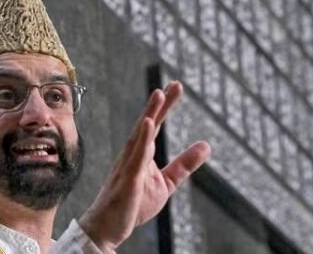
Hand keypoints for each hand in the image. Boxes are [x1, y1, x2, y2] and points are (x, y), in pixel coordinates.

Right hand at [78, 81, 210, 252]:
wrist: (107, 227)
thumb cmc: (132, 204)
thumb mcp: (165, 183)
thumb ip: (184, 164)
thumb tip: (206, 145)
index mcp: (141, 154)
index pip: (155, 125)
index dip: (165, 106)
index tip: (175, 86)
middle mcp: (132, 154)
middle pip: (147, 124)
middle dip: (160, 104)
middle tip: (174, 84)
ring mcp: (128, 166)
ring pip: (139, 135)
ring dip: (149, 114)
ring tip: (159, 94)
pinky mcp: (128, 180)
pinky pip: (136, 157)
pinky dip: (142, 139)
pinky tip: (148, 124)